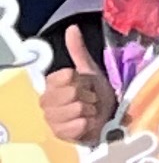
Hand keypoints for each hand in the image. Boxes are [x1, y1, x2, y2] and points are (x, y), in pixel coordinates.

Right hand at [36, 29, 110, 143]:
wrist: (108, 119)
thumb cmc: (97, 95)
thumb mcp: (90, 72)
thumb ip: (78, 51)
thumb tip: (72, 28)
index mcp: (51, 84)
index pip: (66, 76)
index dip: (81, 80)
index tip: (85, 84)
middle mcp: (46, 101)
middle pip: (72, 93)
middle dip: (88, 96)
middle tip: (91, 100)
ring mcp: (51, 119)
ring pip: (77, 109)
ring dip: (90, 111)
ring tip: (90, 112)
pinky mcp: (59, 134)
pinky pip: (78, 125)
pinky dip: (89, 124)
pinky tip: (88, 124)